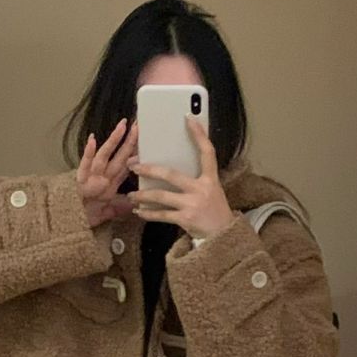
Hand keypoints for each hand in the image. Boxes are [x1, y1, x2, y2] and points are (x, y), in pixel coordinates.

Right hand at [76, 118, 138, 227]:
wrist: (73, 219)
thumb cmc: (90, 212)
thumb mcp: (111, 210)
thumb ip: (123, 206)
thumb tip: (137, 204)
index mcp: (112, 181)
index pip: (127, 164)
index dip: (137, 153)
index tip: (147, 140)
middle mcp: (104, 174)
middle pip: (119, 155)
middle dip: (129, 140)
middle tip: (138, 125)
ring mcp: (92, 174)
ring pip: (105, 155)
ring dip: (113, 140)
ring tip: (121, 127)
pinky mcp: (81, 178)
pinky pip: (85, 164)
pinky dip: (88, 152)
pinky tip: (92, 140)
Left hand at [130, 115, 233, 238]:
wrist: (224, 238)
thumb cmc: (215, 212)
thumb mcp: (212, 191)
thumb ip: (197, 178)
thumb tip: (173, 167)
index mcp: (211, 179)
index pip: (207, 152)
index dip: (199, 135)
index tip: (188, 119)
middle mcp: (202, 189)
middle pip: (171, 174)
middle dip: (149, 169)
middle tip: (133, 165)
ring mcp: (193, 205)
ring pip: (161, 196)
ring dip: (143, 194)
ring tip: (132, 194)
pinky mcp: (185, 219)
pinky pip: (161, 215)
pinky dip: (148, 213)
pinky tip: (138, 212)